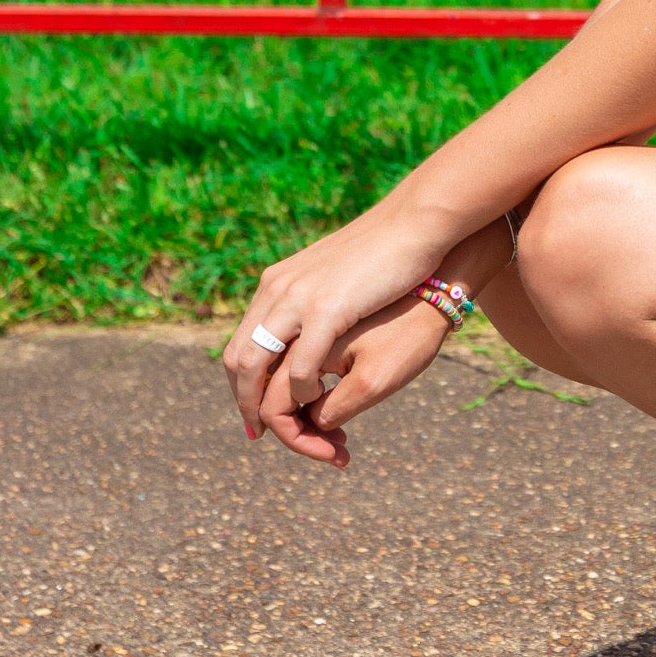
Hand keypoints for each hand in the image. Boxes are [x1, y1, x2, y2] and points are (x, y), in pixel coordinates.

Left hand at [221, 208, 445, 441]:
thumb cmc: (387, 251)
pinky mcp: (326, 309)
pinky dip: (302, 392)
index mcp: (277, 283)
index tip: (254, 414)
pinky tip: (319, 399)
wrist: (416, 222)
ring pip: (255, 364)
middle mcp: (277, 289)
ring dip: (264, 404)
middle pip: (239, 358)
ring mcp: (298, 298)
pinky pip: (299, 365)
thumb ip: (315, 298)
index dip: (241, 384)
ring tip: (284, 428)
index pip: (240, 343)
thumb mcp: (337, 277)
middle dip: (244, 402)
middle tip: (260, 433)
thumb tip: (311, 322)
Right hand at [258, 293, 452, 470]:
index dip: (299, 440)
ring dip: (299, 413)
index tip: (334, 455)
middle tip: (331, 452)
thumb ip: (333, 407)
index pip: (274, 408)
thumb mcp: (374, 380)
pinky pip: (291, 361)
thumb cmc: (409, 334)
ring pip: (277, 378)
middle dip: (294, 431)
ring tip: (336, 435)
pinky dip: (304, 390)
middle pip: (267, 394)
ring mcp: (298, 320)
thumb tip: (310, 423)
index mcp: (301, 344)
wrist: (432, 285)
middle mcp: (291, 329)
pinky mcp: (313, 318)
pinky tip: (330, 404)